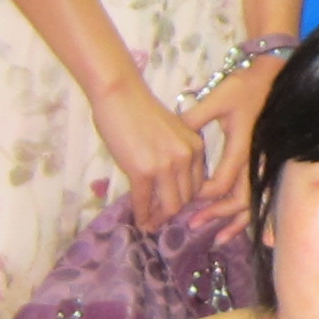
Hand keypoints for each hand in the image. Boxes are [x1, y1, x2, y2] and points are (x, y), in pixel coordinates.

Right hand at [90, 70, 205, 231]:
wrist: (120, 95)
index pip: (198, 184)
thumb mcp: (172, 132)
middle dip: (173, 211)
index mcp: (196, 147)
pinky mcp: (142, 171)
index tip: (174, 205)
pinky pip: (144, 201)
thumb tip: (169, 181)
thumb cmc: (141, 110)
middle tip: (160, 219)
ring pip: (170, 205)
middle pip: (186, 198)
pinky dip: (142, 214)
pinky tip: (139, 220)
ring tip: (151, 223)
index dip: (185, 199)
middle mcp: (186, 157)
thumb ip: (176, 155)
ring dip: (159, 217)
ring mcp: (165, 165)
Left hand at [181, 53, 285, 234]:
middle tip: (192, 225)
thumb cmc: (246, 87)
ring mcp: (263, 165)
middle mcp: (255, 163)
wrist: (275, 78)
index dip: (201, 196)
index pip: (220, 184)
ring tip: (217, 238)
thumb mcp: (218, 98)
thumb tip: (172, 135)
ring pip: (252, 204)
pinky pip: (258, 195)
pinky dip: (248, 213)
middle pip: (238, 202)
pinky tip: (238, 224)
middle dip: (216, 216)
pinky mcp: (265, 164)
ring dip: (234, 223)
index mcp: (241, 149)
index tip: (184, 197)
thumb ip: (194, 118)